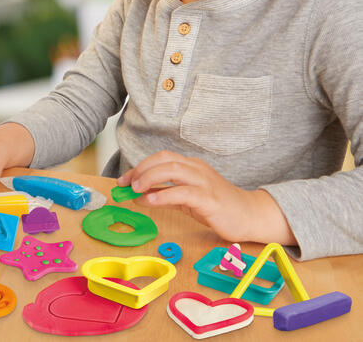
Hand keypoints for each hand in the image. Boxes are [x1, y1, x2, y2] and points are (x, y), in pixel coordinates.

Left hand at [117, 150, 295, 244]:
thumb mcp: (186, 199)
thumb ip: (164, 195)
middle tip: (125, 184)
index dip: (140, 166)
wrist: (250, 215)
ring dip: (150, 178)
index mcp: (191, 166)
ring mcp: (204, 182)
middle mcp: (196, 169)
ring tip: (135, 189)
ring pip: (173, 170)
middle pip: (165, 159)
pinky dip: (164, 196)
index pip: (161, 158)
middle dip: (141, 169)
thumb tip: (139, 195)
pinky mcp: (209, 199)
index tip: (123, 180)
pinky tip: (151, 202)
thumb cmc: (217, 206)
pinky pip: (184, 193)